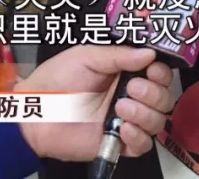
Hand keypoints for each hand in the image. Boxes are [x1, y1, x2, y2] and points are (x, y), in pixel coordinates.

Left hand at [14, 46, 173, 161]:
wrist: (34, 112)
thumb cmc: (55, 80)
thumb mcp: (86, 57)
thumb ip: (118, 55)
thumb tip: (150, 53)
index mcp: (125, 73)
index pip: (158, 73)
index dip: (161, 72)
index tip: (152, 69)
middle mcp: (130, 96)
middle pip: (164, 98)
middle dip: (154, 92)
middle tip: (133, 88)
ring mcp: (125, 120)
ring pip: (157, 121)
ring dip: (146, 113)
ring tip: (121, 107)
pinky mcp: (117, 143)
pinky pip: (143, 145)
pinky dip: (138, 136)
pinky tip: (123, 127)